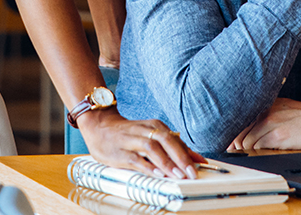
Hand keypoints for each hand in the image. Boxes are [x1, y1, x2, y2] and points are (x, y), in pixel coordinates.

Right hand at [77, 109, 205, 178]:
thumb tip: (195, 158)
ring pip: (152, 148)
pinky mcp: (120, 152)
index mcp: (155, 126)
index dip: (188, 153)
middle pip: (167, 141)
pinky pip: (136, 159)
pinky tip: (157, 174)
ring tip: (178, 175)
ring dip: (166, 162)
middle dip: (181, 157)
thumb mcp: (150, 135)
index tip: (200, 165)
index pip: (175, 140)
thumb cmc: (128, 133)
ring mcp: (132, 140)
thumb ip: (171, 146)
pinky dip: (148, 166)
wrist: (99, 126)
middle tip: (192, 172)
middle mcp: (145, 130)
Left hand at [228, 98, 300, 151]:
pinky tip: (262, 153)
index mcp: (266, 106)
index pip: (241, 120)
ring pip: (247, 142)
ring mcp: (271, 124)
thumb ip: (266, 116)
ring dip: (248, 149)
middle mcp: (265, 113)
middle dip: (238, 144)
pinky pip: (258, 147)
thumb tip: (250, 130)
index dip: (234, 134)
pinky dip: (257, 152)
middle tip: (237, 151)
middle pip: (240, 132)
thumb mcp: (283, 109)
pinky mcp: (278, 136)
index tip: (232, 142)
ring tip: (250, 152)